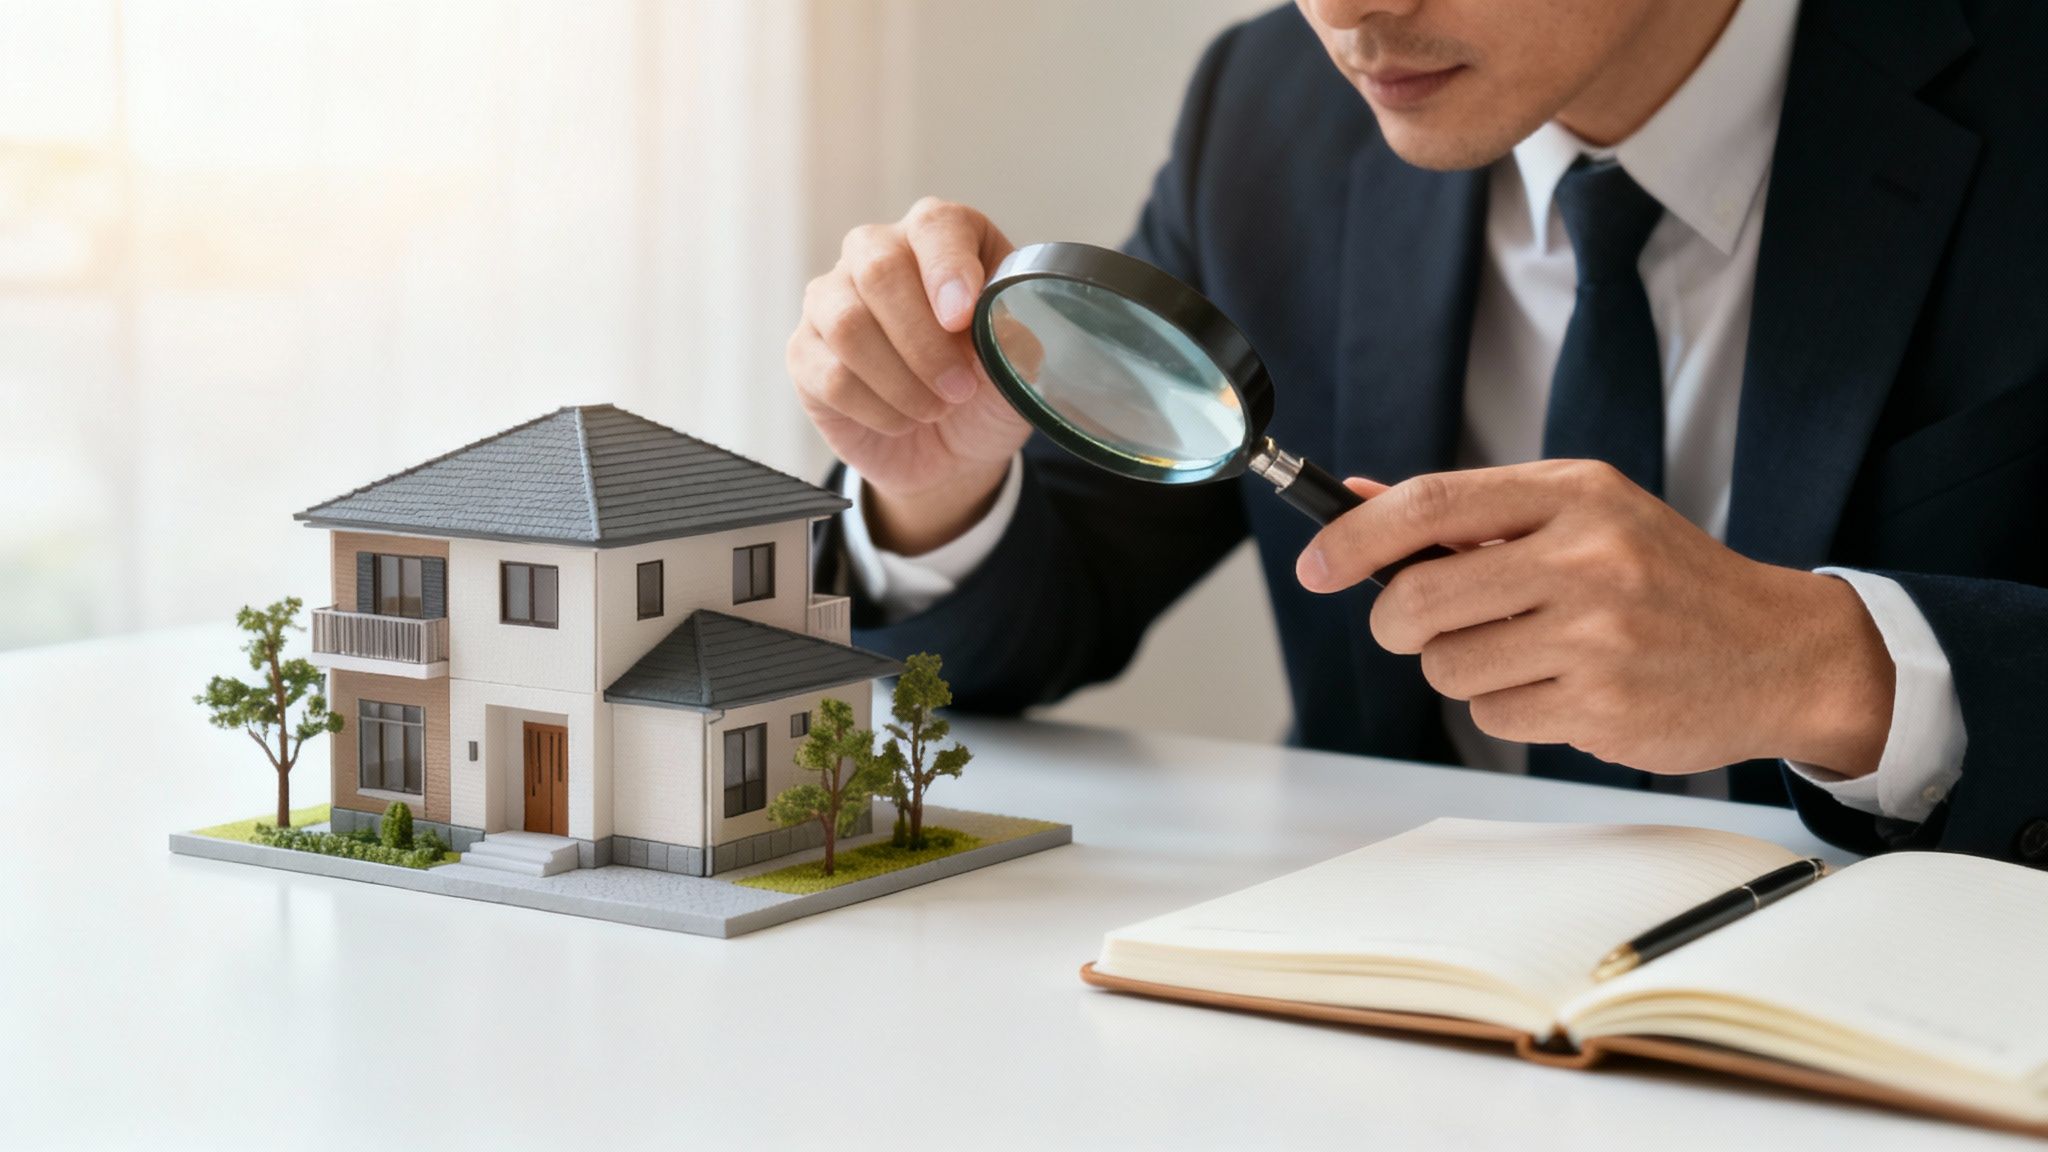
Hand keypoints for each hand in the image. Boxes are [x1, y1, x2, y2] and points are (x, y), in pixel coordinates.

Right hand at [788, 197, 1032, 553]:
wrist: (952, 447)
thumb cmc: (987, 388)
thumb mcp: (1020, 363)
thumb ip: (1014, 336)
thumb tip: (1001, 326)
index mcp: (940, 237)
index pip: (935, 226)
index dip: (948, 269)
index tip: (963, 319)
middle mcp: (877, 253)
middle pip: (879, 270)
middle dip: (924, 340)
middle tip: (960, 388)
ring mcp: (832, 300)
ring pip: (849, 326)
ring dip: (902, 381)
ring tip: (936, 409)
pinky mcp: (805, 352)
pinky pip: (831, 376)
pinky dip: (879, 410)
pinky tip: (903, 420)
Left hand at [1294, 461, 1895, 776]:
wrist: (1778, 650)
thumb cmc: (1663, 578)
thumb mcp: (1582, 514)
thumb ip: (1471, 513)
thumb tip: (1356, 499)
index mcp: (1573, 495)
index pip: (1428, 505)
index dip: (1353, 538)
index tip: (1315, 565)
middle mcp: (1586, 557)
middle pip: (1417, 598)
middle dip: (1398, 623)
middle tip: (1417, 626)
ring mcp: (1598, 635)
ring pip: (1447, 666)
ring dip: (1461, 669)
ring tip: (1527, 652)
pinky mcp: (1602, 706)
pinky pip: (1494, 715)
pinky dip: (1510, 708)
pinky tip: (1564, 688)